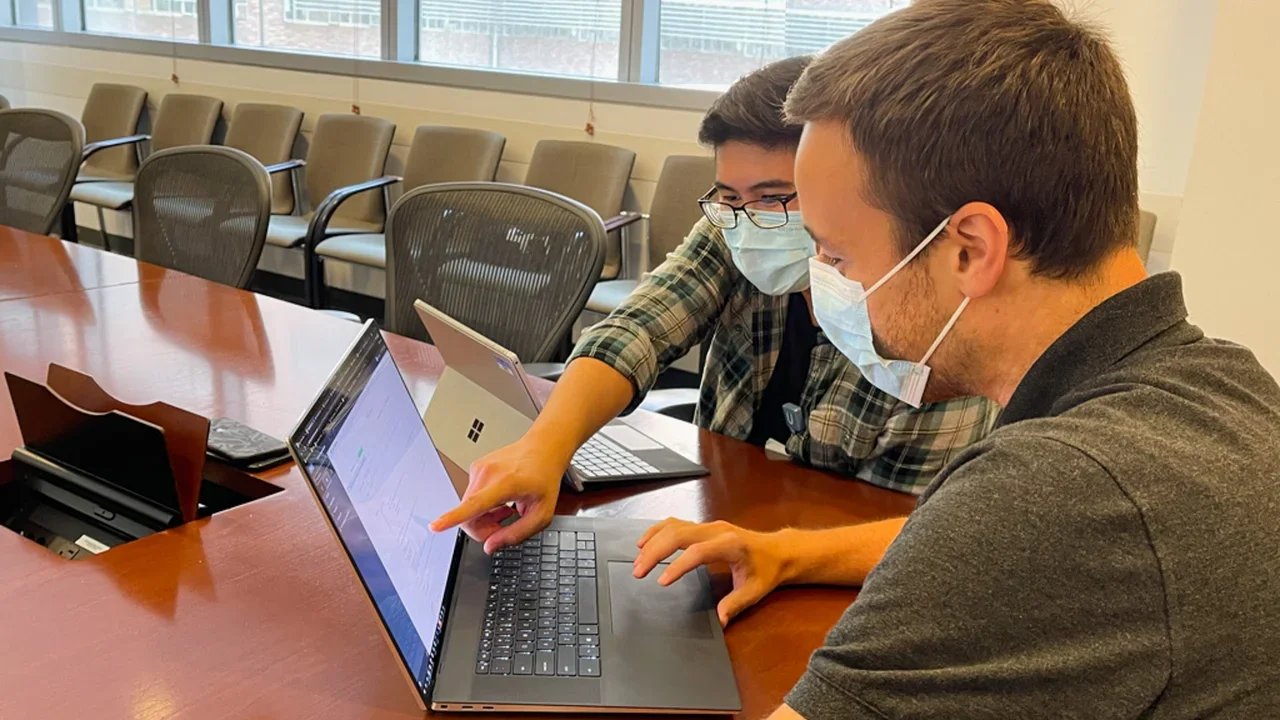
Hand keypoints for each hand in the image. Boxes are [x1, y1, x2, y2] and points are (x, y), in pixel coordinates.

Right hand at [430, 438, 564, 552]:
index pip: (474, 504)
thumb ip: (516, 534)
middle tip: (503, 528)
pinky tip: (501, 501)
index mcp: (505, 483)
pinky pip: (471, 497)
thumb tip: (490, 546)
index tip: (436, 525)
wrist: (543, 449)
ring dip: (485, 517)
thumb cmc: (544, 477)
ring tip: (507, 511)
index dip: (452, 518)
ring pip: (468, 507)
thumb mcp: (542, 514)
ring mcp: (479, 469)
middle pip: (469, 515)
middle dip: (484, 529)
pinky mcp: (475, 468)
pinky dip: (484, 506)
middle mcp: (488, 473)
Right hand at [632, 519, 788, 625]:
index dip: (677, 566)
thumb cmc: (766, 570)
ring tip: (638, 560)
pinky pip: (676, 523)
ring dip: (653, 541)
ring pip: (673, 526)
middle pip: (678, 535)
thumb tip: (720, 620)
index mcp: (730, 545)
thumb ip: (735, 604)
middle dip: (654, 552)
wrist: (778, 550)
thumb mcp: (754, 591)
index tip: (661, 582)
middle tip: (638, 572)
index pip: (697, 553)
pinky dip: (658, 531)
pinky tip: (645, 543)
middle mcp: (717, 530)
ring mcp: (709, 525)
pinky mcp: (704, 526)